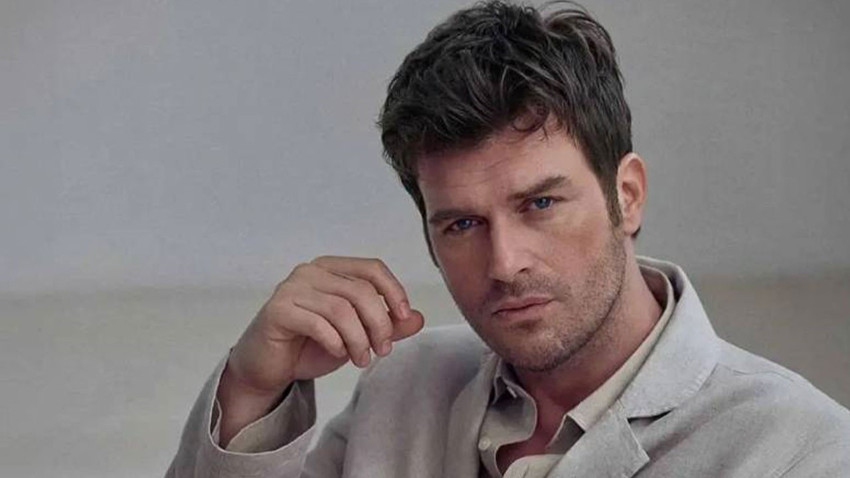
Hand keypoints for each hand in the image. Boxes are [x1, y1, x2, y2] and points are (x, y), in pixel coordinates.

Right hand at [217, 256, 424, 444]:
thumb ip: (386, 326)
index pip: (372, 268)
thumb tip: (419, 318)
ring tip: (362, 359)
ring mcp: (292, 288)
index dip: (394, 291)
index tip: (405, 318)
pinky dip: (335, 342)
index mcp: (331, 268)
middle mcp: (311, 271)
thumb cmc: (311, 345)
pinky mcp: (278, 310)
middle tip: (383, 350)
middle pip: (361, 291)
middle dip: (379, 324)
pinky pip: (318, 323)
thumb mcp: (357, 335)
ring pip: (342, 309)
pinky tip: (338, 354)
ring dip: (359, 339)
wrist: (269, 367)